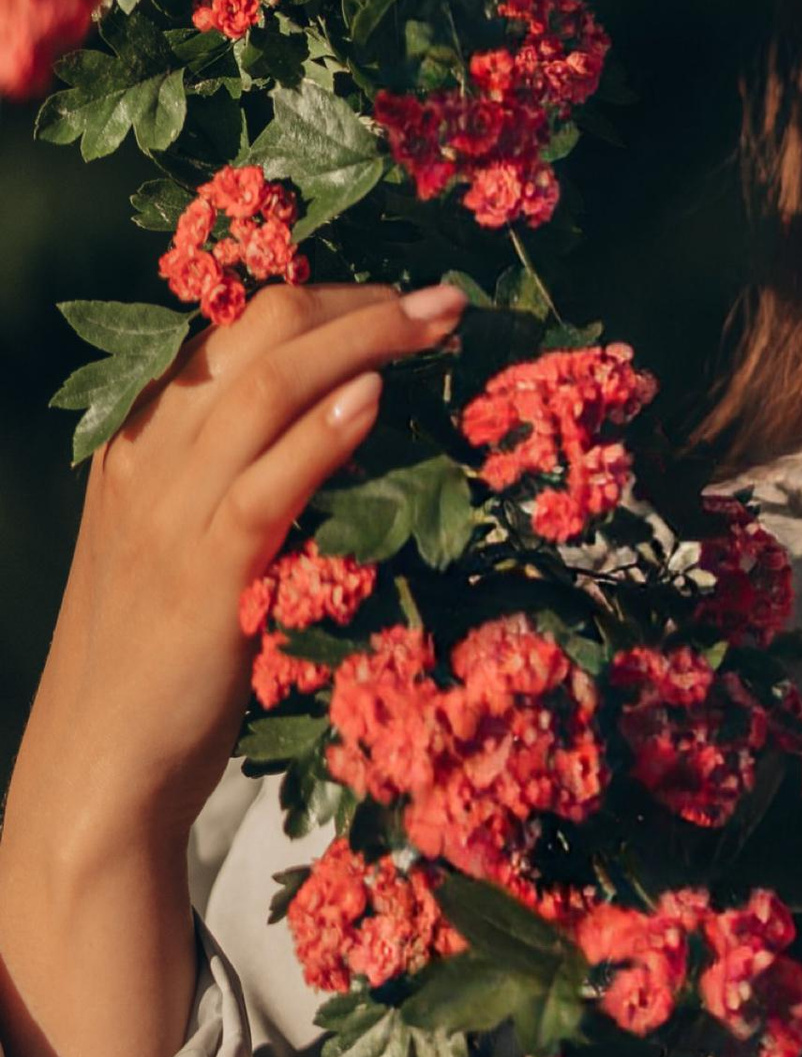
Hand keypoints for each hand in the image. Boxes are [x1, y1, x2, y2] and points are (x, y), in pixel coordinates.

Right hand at [8, 277, 466, 877]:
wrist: (104, 761)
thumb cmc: (167, 651)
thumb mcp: (190, 539)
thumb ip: (245, 473)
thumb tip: (346, 417)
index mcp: (142, 439)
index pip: (235, 330)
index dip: (326, 299)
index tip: (404, 295)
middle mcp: (149, 458)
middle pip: (255, 336)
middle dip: (357, 303)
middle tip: (442, 299)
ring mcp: (169, 512)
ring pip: (264, 388)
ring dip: (362, 341)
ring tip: (435, 322)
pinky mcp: (203, 574)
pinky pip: (264, 484)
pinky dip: (322, 434)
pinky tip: (374, 401)